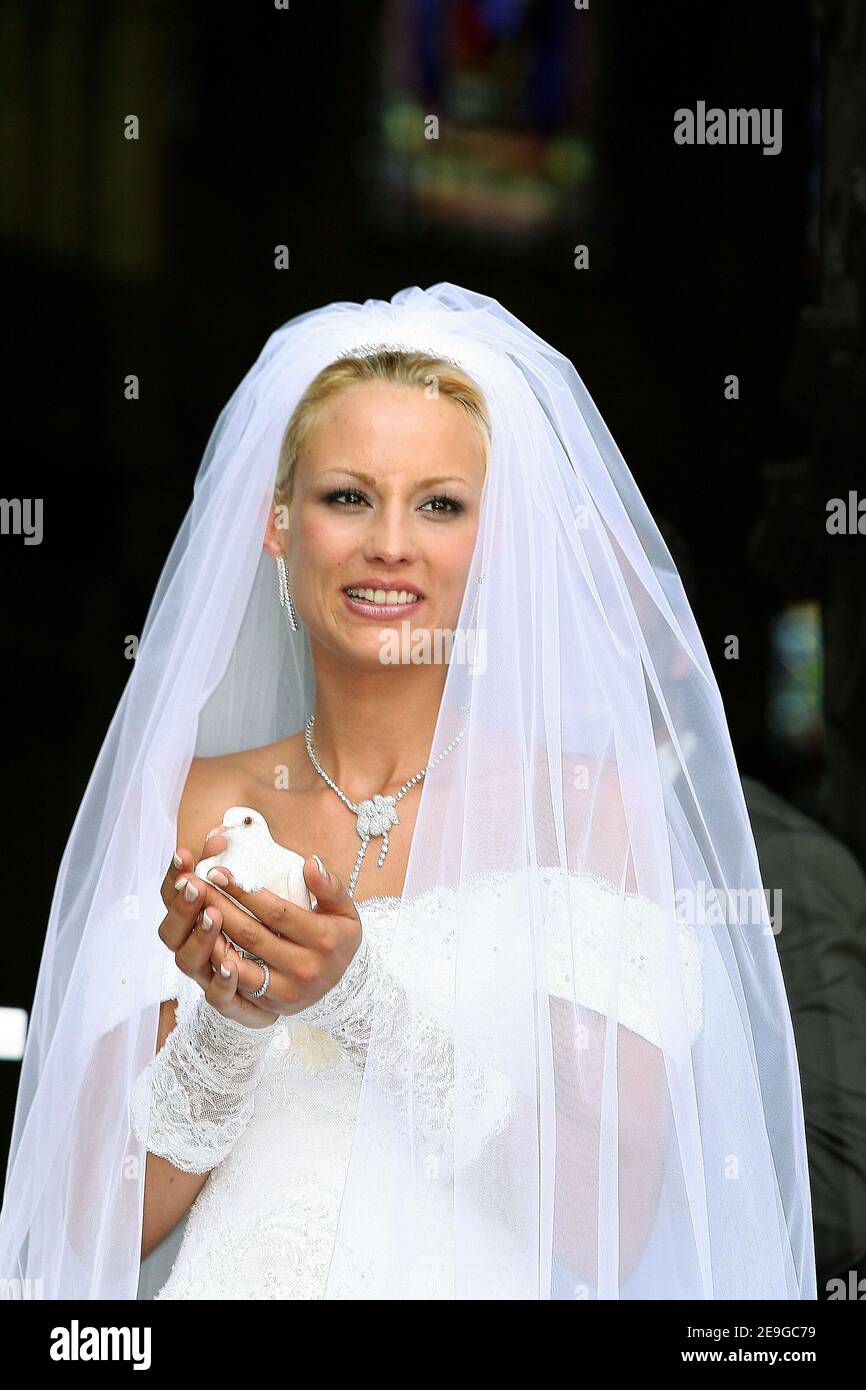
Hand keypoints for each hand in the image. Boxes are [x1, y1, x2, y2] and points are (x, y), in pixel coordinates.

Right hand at [158, 831, 279, 1029]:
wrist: (303, 983)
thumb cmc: (289, 934)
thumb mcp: (290, 900)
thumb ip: (279, 875)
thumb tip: (278, 851)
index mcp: (201, 917)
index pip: (175, 895)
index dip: (175, 875)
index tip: (186, 853)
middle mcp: (199, 947)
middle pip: (171, 930)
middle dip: (182, 905)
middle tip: (196, 884)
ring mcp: (211, 976)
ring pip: (187, 960)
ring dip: (199, 937)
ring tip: (213, 915)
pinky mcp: (234, 1003)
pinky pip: (218, 997)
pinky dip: (221, 981)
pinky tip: (232, 963)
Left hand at [159, 840, 362, 1026]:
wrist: (346, 984)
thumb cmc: (338, 937)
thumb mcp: (344, 909)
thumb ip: (329, 886)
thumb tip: (310, 863)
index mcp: (323, 939)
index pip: (274, 912)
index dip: (243, 892)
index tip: (217, 872)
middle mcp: (305, 968)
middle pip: (250, 935)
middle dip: (219, 907)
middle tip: (195, 886)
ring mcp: (288, 991)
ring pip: (239, 966)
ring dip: (212, 940)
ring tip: (194, 914)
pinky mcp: (273, 1008)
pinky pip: (238, 990)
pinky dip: (219, 970)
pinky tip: (206, 947)